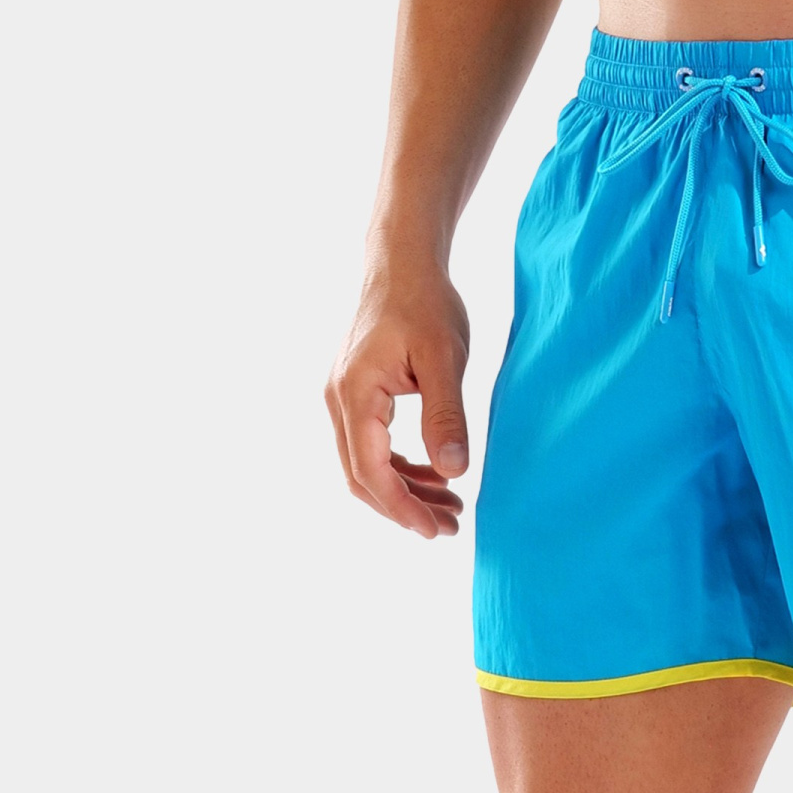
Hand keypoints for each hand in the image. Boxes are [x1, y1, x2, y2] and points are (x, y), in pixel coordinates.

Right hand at [326, 259, 471, 538]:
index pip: (371, 471)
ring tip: (451, 505)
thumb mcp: (444, 357)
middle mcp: (338, 401)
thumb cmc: (425, 302)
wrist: (402, 261)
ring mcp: (343, 397)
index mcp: (355, 395)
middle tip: (451, 526)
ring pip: (366, 463)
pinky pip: (370, 444)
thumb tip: (454, 472)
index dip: (402, 507)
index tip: (437, 530)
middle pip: (363, 476)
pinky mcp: (355, 392)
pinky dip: (399, 465)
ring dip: (404, 489)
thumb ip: (445, 414)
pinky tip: (435, 471)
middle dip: (405, 507)